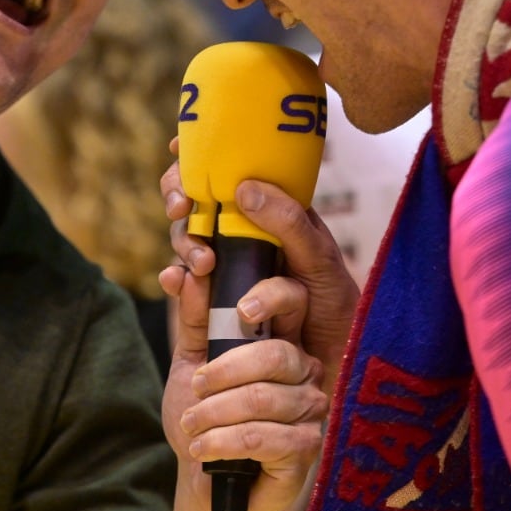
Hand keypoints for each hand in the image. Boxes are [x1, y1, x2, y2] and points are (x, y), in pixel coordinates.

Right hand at [159, 141, 358, 372]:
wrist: (333, 364)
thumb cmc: (336, 306)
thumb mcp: (321, 260)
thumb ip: (289, 223)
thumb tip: (243, 189)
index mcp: (269, 213)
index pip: (228, 171)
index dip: (197, 154)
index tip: (177, 146)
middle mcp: (241, 236)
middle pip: (195, 202)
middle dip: (181, 197)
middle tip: (183, 208)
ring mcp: (224, 269)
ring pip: (186, 241)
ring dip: (184, 244)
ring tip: (202, 263)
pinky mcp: (211, 306)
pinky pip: (184, 287)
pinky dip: (174, 281)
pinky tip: (173, 281)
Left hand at [160, 257, 326, 510]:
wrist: (207, 480)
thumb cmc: (205, 418)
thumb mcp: (191, 364)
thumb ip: (193, 319)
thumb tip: (182, 272)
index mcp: (283, 340)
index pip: (294, 300)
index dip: (269, 296)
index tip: (237, 310)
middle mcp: (306, 370)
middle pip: (276, 354)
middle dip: (223, 372)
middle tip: (194, 388)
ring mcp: (311, 410)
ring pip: (263, 399)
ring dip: (215, 413)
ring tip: (192, 426)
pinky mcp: (305, 448)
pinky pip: (264, 437)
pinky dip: (224, 441)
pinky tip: (203, 449)